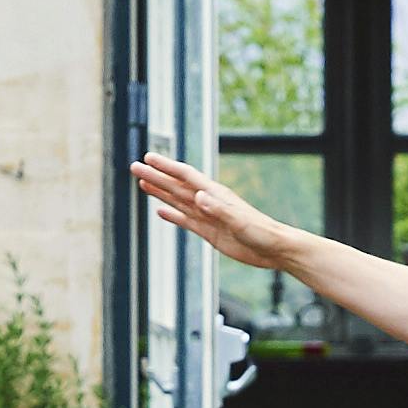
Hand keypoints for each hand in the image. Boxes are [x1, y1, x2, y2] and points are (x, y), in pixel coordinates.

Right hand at [131, 153, 305, 272]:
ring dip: (159, 191)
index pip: (185, 176)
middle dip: (155, 176)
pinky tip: (160, 210)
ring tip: (142, 183)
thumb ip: (219, 209)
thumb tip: (198, 196)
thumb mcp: (239, 221)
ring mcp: (208, 217)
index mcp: (215, 194)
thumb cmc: (261, 232)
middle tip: (134, 167)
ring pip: (177, 201)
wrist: (273, 249)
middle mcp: (209, 202)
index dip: (166, 166)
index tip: (148, 158)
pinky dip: (171, 215)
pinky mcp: (209, 232)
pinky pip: (185, 221)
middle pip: (176, 186)